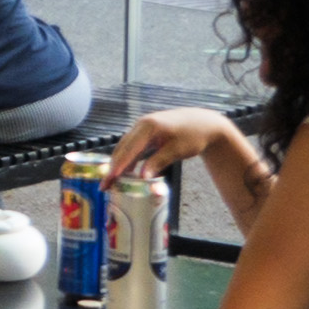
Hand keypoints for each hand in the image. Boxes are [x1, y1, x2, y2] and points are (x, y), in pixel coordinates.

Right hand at [104, 108, 242, 184]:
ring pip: (125, 148)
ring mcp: (142, 128)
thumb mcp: (176, 150)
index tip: (110, 178)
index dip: (118, 165)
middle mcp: (141, 125)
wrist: (204, 123)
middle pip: (122, 148)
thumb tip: (142, 178)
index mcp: (148, 127)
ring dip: (118, 164)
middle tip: (105, 185)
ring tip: (111, 182)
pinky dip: (127, 160)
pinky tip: (124, 173)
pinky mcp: (145, 134)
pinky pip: (132, 148)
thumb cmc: (193, 135)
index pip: (128, 148)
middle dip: (113, 167)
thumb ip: (158, 162)